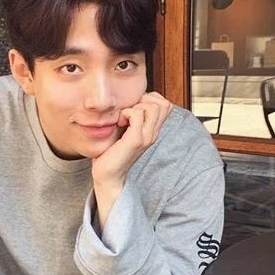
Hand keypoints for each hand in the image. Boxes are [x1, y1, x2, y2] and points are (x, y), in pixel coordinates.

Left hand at [92, 92, 172, 228]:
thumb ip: (132, 119)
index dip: (151, 99)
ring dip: (136, 106)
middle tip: (130, 110)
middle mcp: (153, 133)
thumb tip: (128, 101)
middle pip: (164, 104)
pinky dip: (127, 113)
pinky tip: (119, 123)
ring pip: (153, 107)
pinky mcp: (135, 140)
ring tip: (124, 118)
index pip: (166, 105)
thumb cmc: (112, 152)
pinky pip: (138, 115)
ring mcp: (146, 137)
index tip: (135, 107)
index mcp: (153, 131)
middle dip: (145, 99)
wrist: (108, 176)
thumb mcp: (126, 131)